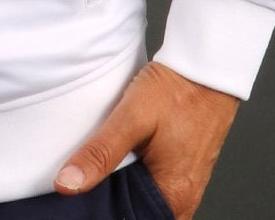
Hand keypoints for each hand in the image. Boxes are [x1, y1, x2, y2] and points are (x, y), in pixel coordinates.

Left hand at [53, 61, 238, 218]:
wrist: (207, 69)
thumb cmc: (177, 91)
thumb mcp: (132, 116)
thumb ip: (100, 152)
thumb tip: (67, 183)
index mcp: (172, 196)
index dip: (102, 214)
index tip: (78, 204)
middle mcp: (183, 198)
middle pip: (137, 215)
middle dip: (110, 203)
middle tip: (83, 184)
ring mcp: (185, 184)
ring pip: (145, 201)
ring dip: (121, 190)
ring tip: (99, 171)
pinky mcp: (183, 169)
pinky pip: (154, 187)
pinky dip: (134, 178)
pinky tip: (119, 163)